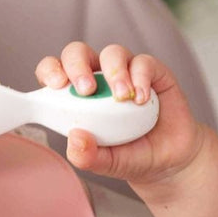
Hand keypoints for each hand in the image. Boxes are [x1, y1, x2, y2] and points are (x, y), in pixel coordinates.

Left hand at [35, 42, 206, 185]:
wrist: (168, 161)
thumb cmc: (130, 156)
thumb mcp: (106, 163)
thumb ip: (88, 155)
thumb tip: (74, 138)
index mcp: (76, 96)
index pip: (54, 71)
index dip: (50, 70)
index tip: (56, 85)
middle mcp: (98, 78)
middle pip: (78, 53)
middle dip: (78, 65)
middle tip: (86, 89)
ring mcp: (126, 72)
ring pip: (112, 53)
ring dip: (114, 72)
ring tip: (122, 98)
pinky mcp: (153, 72)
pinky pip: (143, 63)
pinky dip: (141, 78)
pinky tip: (142, 99)